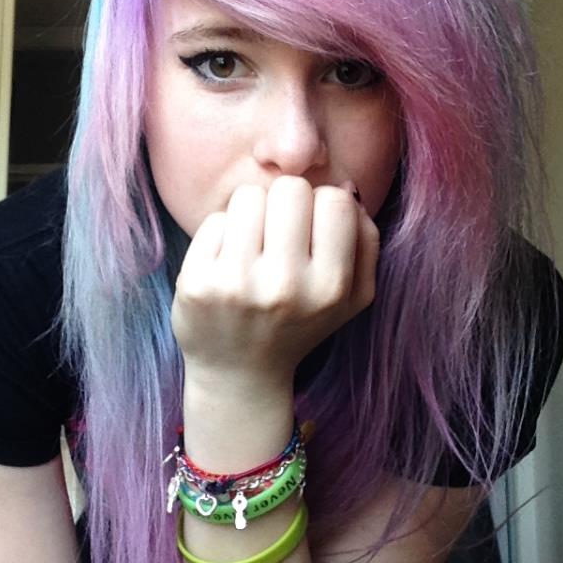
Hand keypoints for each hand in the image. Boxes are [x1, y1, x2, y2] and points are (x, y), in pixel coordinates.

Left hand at [171, 175, 379, 383]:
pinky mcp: (197, 283)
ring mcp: (237, 284)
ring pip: (248, 196)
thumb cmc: (298, 325)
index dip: (321, 206)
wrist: (239, 376)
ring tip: (251, 248)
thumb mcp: (351, 297)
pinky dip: (221, 235)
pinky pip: (214, 220)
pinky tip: (225, 264)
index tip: (309, 231)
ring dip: (251, 214)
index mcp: (331, 288)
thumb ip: (365, 241)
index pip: (335, 200)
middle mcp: (285, 286)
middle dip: (284, 204)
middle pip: (290, 189)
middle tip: (276, 235)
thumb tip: (345, 186)